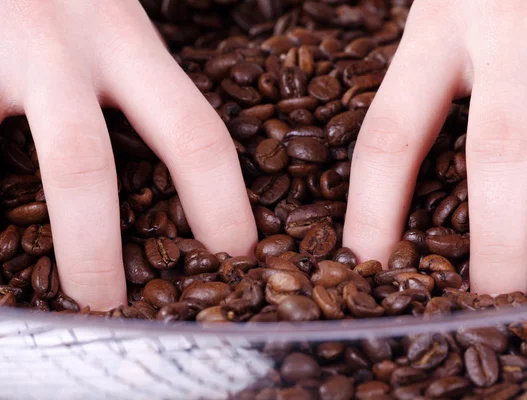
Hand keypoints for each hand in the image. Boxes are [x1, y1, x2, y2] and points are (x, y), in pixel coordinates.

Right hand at [0, 0, 256, 309]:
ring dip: (28, 236)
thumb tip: (158, 169)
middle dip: (94, 248)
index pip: (195, 135)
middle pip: (82, 165)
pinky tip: (4, 244)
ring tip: (49, 295)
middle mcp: (62, 49)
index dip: (221, 205)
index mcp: (127, 43)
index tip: (236, 258)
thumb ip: (135, 80)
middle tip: (112, 309)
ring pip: (18, 163)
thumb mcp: (113, 20)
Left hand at [343, 0, 526, 293]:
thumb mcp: (446, 1)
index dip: (374, 212)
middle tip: (492, 304)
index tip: (367, 269)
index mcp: (436, 25)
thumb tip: (412, 161)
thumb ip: (435, 66)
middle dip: (498, 242)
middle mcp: (505, 22)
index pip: (390, 136)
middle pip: (498, 154)